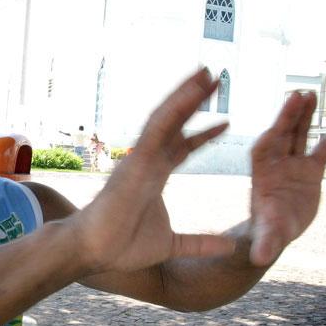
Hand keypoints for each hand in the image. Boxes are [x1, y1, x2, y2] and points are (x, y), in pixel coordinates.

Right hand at [74, 68, 235, 272]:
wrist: (96, 252)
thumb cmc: (124, 247)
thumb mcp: (173, 245)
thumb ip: (200, 244)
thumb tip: (229, 248)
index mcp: (155, 175)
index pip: (183, 147)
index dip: (203, 134)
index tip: (225, 122)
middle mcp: (148, 160)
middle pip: (176, 123)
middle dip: (195, 101)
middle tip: (217, 80)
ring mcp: (141, 157)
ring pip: (167, 117)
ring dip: (187, 94)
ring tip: (207, 73)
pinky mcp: (136, 159)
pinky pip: (158, 128)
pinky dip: (176, 108)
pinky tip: (192, 92)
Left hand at [249, 92, 325, 265]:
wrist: (274, 233)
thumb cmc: (266, 230)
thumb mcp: (267, 236)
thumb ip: (266, 242)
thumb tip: (261, 259)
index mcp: (261, 169)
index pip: (268, 143)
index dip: (277, 125)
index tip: (285, 108)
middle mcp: (277, 162)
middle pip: (284, 132)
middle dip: (290, 115)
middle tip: (298, 94)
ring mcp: (294, 163)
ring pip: (300, 134)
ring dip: (306, 116)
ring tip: (311, 94)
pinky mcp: (310, 170)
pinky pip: (324, 149)